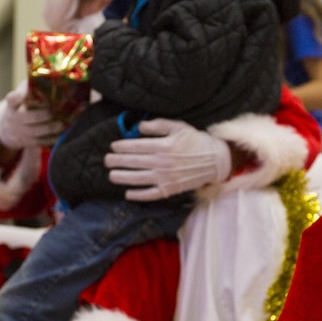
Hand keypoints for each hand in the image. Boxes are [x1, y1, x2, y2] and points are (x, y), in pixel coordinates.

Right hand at [0, 87, 64, 148]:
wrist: (7, 128)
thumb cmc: (20, 106)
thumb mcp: (20, 95)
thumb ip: (28, 88)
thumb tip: (48, 77)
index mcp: (12, 105)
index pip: (12, 99)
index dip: (17, 97)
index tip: (21, 95)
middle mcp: (14, 119)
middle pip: (29, 117)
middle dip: (43, 115)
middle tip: (53, 112)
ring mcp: (20, 132)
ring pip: (36, 132)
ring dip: (50, 128)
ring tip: (62, 124)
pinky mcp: (27, 142)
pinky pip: (40, 142)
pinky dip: (52, 138)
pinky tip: (61, 134)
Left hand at [104, 118, 231, 200]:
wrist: (215, 160)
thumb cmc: (196, 141)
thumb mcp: (179, 127)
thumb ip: (158, 125)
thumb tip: (139, 127)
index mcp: (164, 146)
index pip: (136, 146)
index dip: (122, 146)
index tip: (113, 146)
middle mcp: (162, 162)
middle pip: (134, 162)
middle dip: (117, 161)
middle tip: (107, 160)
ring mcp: (166, 178)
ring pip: (139, 178)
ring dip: (123, 177)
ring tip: (111, 175)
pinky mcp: (171, 189)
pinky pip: (151, 194)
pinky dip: (139, 195)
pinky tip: (128, 193)